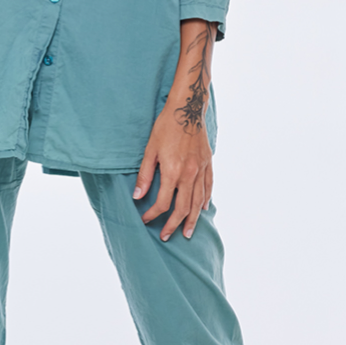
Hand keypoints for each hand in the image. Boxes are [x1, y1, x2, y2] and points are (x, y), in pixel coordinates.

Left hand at [132, 99, 212, 241]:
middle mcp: (189, 174)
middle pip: (182, 208)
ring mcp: (200, 169)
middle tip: (166, 236)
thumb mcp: (150, 149)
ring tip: (187, 232)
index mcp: (173, 171)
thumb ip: (145, 174)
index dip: (153, 214)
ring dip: (192, 219)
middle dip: (173, 224)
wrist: (186, 108)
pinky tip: (202, 209)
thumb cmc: (165, 126)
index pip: (163, 202)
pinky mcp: (208, 163)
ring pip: (198, 202)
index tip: (146, 219)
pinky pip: (208, 186)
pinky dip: (205, 200)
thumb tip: (137, 196)